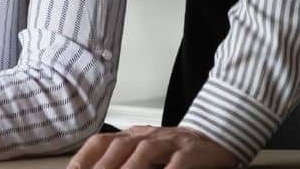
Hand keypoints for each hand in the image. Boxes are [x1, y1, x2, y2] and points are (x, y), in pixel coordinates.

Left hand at [68, 125, 242, 168]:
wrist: (215, 136)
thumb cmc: (175, 149)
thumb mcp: (145, 152)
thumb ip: (124, 161)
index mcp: (132, 136)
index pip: (101, 143)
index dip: (84, 158)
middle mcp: (147, 135)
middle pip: (119, 147)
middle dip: (102, 166)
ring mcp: (169, 141)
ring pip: (145, 151)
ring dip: (130, 168)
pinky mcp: (191, 150)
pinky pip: (178, 160)